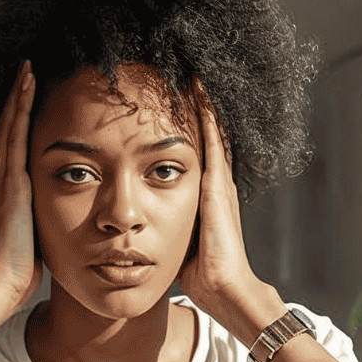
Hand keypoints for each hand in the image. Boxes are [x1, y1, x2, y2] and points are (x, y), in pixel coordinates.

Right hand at [0, 60, 42, 317]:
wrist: (1, 282)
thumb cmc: (19, 268)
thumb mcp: (32, 236)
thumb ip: (38, 220)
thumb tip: (54, 220)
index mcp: (3, 192)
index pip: (10, 147)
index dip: (16, 120)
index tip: (26, 99)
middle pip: (5, 128)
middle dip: (15, 99)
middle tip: (26, 70)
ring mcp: (1, 178)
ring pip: (8, 125)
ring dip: (18, 95)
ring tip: (27, 69)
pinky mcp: (10, 180)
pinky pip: (13, 135)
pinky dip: (19, 109)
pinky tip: (26, 88)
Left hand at [177, 79, 279, 335]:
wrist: (224, 289)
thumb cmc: (198, 271)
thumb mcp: (176, 237)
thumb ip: (162, 221)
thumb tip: (137, 218)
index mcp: (205, 194)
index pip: (194, 151)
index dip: (186, 125)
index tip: (170, 99)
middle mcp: (216, 182)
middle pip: (207, 134)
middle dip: (196, 106)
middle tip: (185, 72)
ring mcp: (221, 183)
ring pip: (212, 132)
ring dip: (203, 103)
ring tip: (193, 74)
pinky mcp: (219, 188)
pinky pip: (213, 143)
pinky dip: (208, 117)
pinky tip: (199, 94)